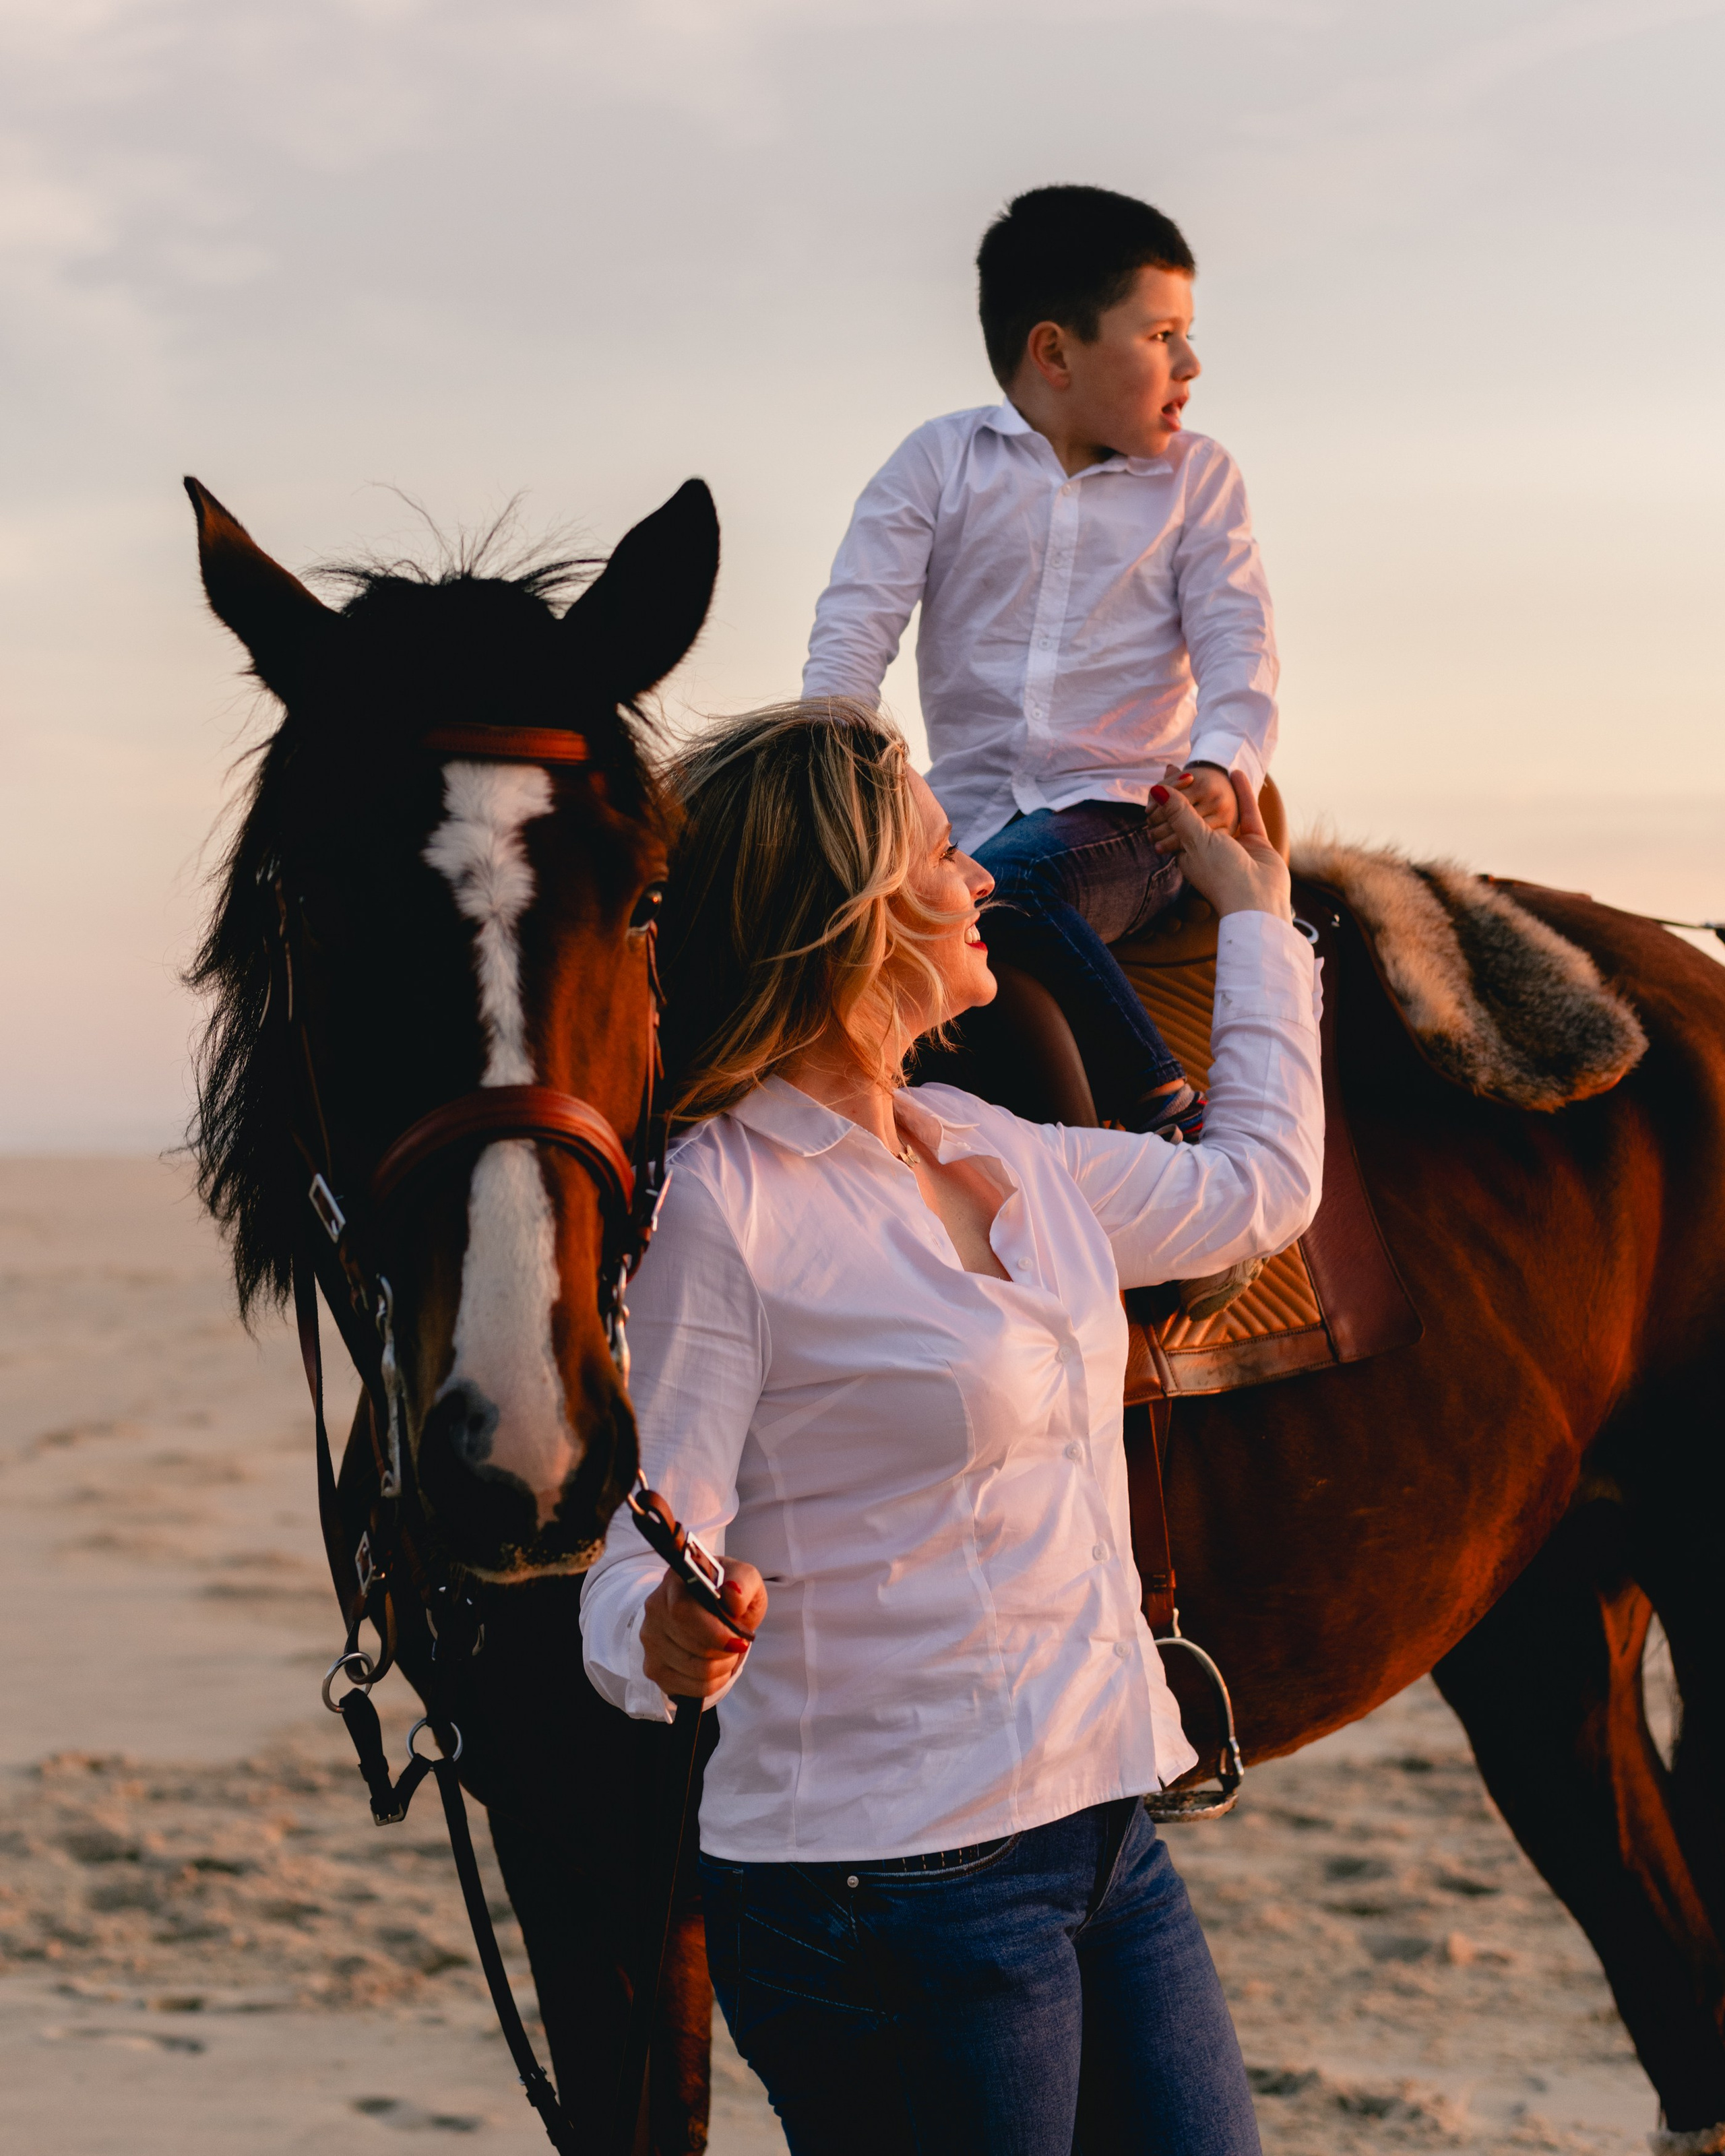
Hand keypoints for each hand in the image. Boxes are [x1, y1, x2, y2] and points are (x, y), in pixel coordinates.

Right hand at [640, 1559, 766, 1700]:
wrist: (710, 1608)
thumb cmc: (727, 1592)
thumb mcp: (744, 1578)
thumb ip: (742, 1582)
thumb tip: (732, 1596)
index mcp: (675, 1579)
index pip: (683, 1612)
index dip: (714, 1633)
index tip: (739, 1641)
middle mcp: (655, 1608)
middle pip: (692, 1645)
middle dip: (725, 1651)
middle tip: (738, 1645)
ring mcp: (650, 1639)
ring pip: (693, 1670)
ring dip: (722, 1667)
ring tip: (728, 1654)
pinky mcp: (653, 1667)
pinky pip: (689, 1688)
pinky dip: (712, 1683)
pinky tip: (716, 1668)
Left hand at [1147, 770, 1291, 921]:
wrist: (1259, 901)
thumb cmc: (1222, 875)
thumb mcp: (1195, 840)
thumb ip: (1179, 814)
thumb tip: (1156, 790)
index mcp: (1187, 855)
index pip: (1172, 825)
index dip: (1167, 804)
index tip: (1160, 780)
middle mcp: (1209, 850)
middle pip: (1197, 817)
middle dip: (1189, 794)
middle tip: (1180, 769)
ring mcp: (1233, 846)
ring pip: (1223, 814)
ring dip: (1217, 793)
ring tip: (1210, 769)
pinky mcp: (1256, 843)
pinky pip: (1247, 814)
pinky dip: (1242, 794)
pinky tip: (1236, 773)